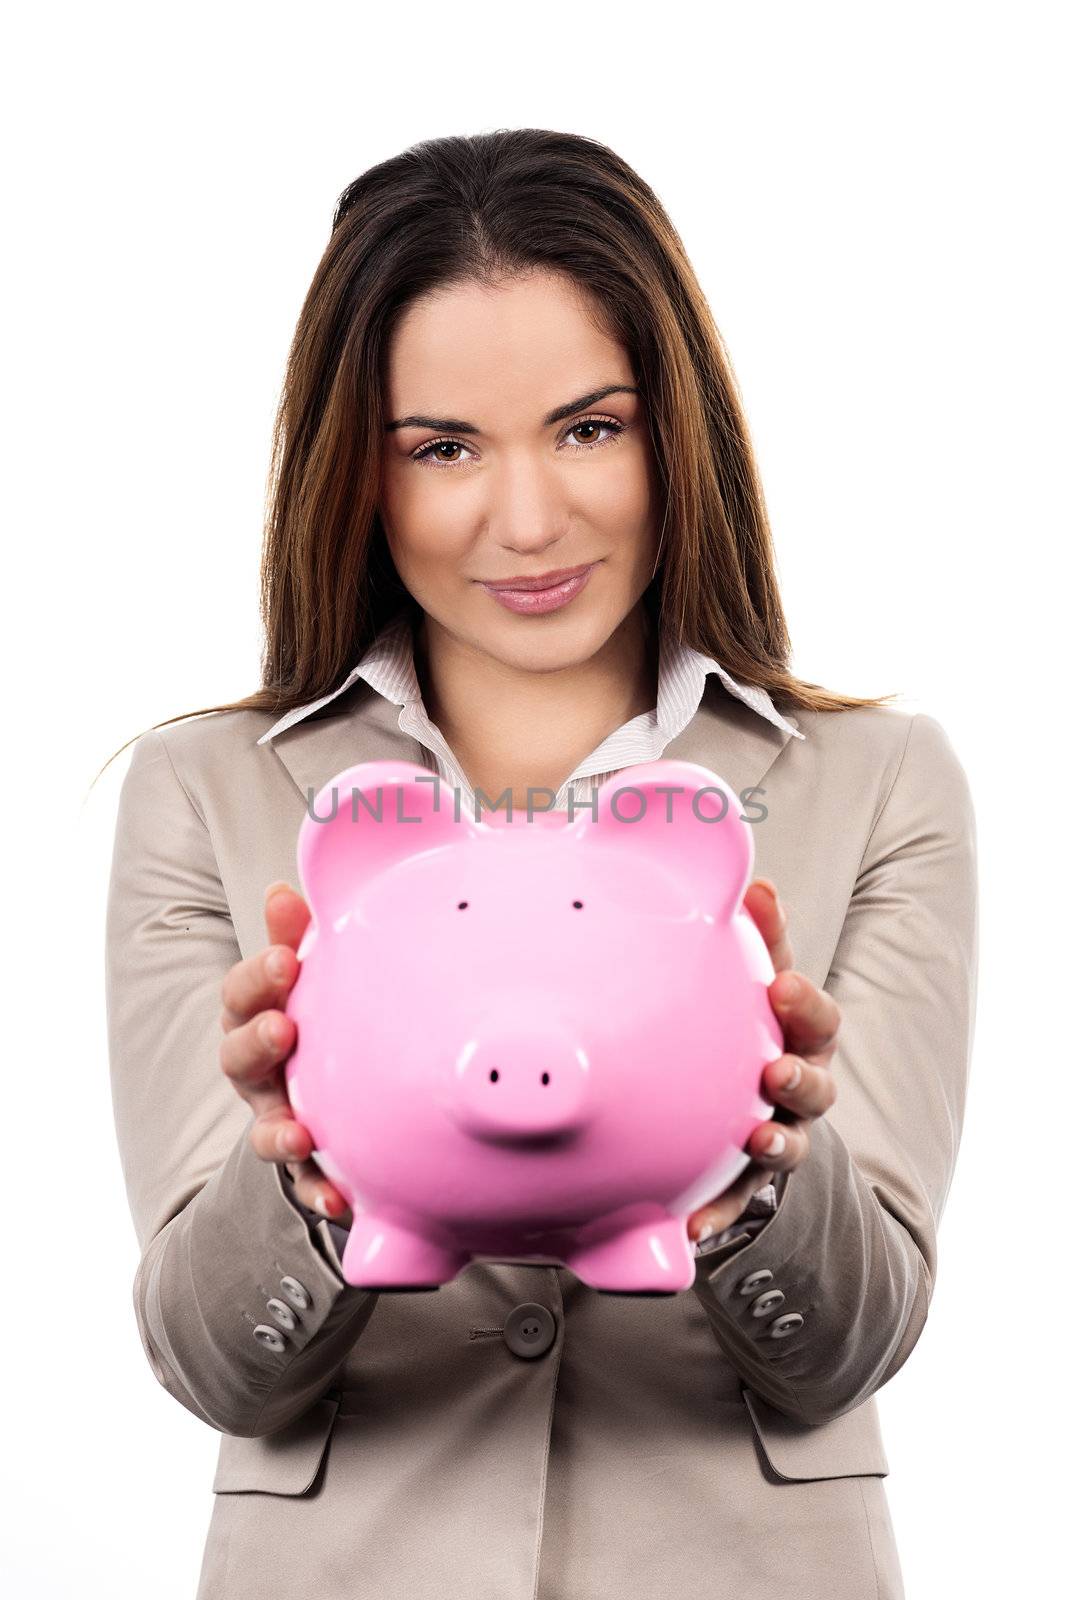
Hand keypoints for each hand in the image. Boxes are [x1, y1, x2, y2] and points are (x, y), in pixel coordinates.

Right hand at [219, 881, 353, 1225]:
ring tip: (300, 1135)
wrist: (337, 1086)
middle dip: (257, 1044)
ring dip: (279, 1133)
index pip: (243, 993)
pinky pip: (307, 1183)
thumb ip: (296, 934)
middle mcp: (258, 1069)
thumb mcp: (310, 972)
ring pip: (266, 1128)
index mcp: (257, 1015)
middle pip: (238, 1058)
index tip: (286, 961)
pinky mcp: (307, 1163)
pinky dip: (320, 1192)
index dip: (259, 977)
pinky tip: (342, 1201)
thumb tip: (283, 888)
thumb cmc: (320, 1011)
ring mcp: (278, 1115)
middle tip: (283, 1031)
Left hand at [686, 877, 839, 1245]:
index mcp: (799, 1034)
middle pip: (816, 1083)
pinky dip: (718, 1214)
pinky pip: (736, 1203)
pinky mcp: (746, 1184)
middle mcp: (798, 1087)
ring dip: (776, 1141)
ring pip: (790, 1143)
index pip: (814, 1014)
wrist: (735, 1105)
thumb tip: (755, 879)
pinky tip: (692, 1227)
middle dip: (801, 1076)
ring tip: (756, 1138)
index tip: (782, 986)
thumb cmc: (745, 1026)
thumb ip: (755, 936)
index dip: (804, 1001)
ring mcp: (778, 1136)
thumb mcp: (749, 980)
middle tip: (778, 1069)